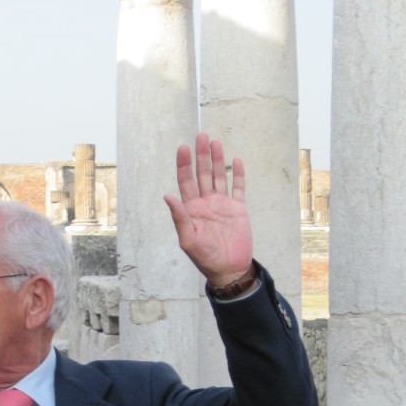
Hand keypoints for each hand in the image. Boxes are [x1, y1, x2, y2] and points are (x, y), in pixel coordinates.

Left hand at [164, 133, 252, 286]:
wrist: (229, 269)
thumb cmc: (205, 258)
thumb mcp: (189, 240)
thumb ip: (180, 218)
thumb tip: (167, 196)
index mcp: (191, 209)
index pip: (186, 182)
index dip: (184, 164)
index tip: (183, 148)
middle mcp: (205, 203)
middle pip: (202, 174)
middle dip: (201, 156)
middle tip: (201, 136)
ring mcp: (222, 204)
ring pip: (219, 176)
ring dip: (217, 160)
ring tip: (215, 142)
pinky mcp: (238, 209)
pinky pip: (238, 187)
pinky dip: (238, 174)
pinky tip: (236, 160)